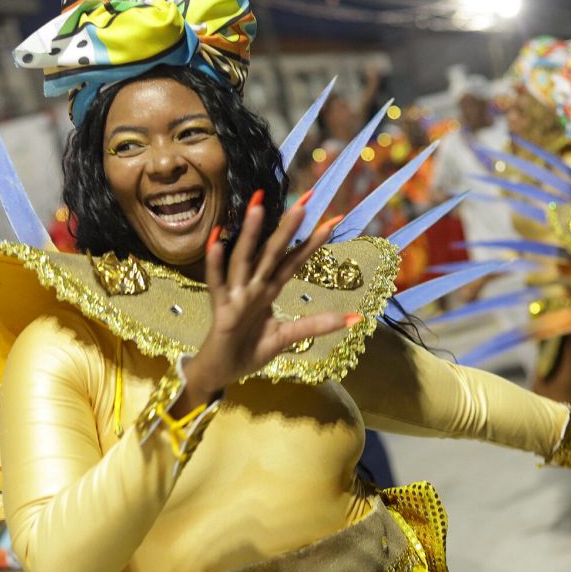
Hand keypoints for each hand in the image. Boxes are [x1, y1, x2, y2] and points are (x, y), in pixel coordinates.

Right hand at [183, 193, 357, 398]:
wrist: (219, 372)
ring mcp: (235, 295)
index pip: (294, 261)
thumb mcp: (288, 337)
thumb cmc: (249, 350)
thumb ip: (316, 325)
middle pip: (273, 252)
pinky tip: (217, 242)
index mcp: (268, 289)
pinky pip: (216, 285)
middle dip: (288, 227)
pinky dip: (215, 265)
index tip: (331, 220)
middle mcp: (253, 286)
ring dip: (251, 235)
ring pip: (244, 260)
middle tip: (305, 199)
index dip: (311, 242)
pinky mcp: (220, 310)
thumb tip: (355, 318)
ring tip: (258, 208)